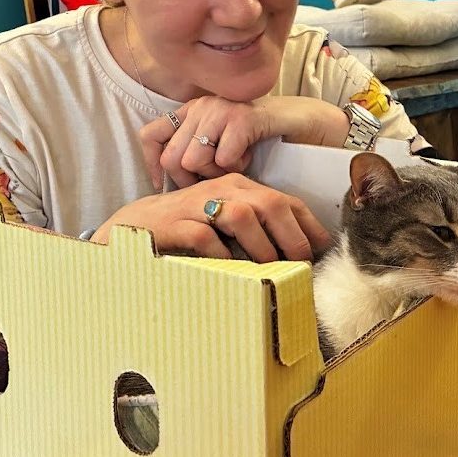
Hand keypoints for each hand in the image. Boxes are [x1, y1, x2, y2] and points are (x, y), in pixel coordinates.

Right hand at [91, 173, 330, 261]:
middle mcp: (223, 189)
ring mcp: (198, 204)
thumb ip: (255, 228)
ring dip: (261, 245)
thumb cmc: (188, 226)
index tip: (322, 248)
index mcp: (240, 187)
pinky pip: (205, 237)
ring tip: (270, 269)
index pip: (284, 199)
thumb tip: (294, 254)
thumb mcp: (225, 221)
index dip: (307, 224)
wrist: (135, 224)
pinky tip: (229, 270)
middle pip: (269, 203)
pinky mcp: (176, 223)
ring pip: (242, 216)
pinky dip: (222, 254)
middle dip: (291, 235)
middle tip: (301, 264)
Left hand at [140, 96, 349, 189]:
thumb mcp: (221, 144)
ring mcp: (220, 109)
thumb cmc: (262, 139)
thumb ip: (196, 154)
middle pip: (171, 157)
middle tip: (217, 177)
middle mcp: (201, 105)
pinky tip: (251, 155)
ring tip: (236, 163)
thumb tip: (167, 186)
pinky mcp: (241, 118)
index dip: (152, 165)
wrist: (303, 122)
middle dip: (192, 179)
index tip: (164, 185)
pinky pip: (224, 159)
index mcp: (192, 111)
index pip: (149, 135)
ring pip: (193, 160)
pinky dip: (239, 167)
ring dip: (217, 173)